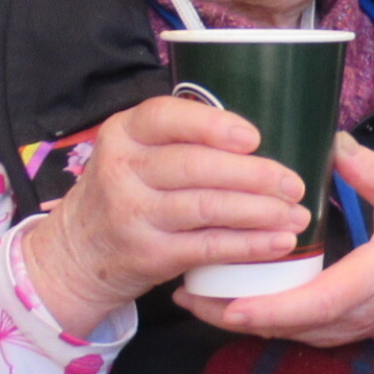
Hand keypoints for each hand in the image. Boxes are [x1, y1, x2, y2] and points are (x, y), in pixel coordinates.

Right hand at [23, 95, 313, 338]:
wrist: (76, 253)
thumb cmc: (127, 190)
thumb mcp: (135, 152)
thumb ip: (182, 138)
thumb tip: (267, 132)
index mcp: (124, 132)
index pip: (166, 117)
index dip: (213, 125)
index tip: (254, 137)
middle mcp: (122, 170)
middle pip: (195, 166)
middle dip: (254, 175)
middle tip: (294, 183)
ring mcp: (132, 214)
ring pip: (206, 207)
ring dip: (260, 212)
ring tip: (297, 215)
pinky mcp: (147, 255)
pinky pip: (207, 247)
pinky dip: (249, 245)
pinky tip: (278, 243)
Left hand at [178, 135, 373, 354]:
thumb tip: (334, 143)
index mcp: (367, 284)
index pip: (315, 304)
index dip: (271, 308)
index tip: (231, 305)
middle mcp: (342, 317)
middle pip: (279, 324)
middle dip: (228, 313)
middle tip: (184, 292)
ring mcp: (328, 330)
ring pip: (272, 330)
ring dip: (228, 316)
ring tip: (185, 292)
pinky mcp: (317, 331)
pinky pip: (277, 327)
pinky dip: (243, 315)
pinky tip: (211, 295)